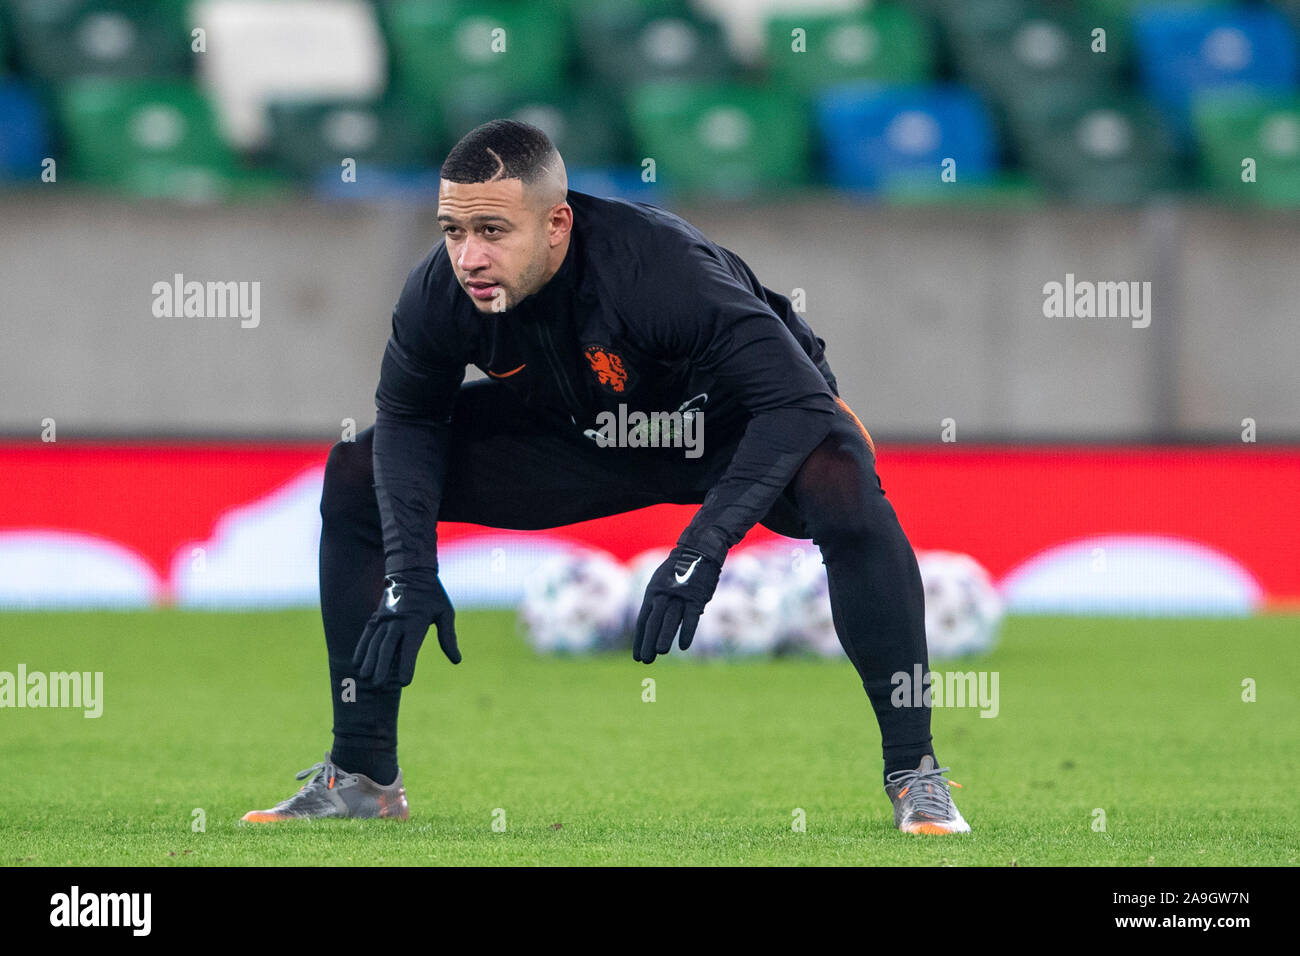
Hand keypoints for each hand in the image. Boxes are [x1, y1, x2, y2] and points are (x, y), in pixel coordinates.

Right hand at [353, 569, 458, 686]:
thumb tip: (456, 660)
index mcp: (415, 622)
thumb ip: (448, 637)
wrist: (411, 571)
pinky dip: (361, 648)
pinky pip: (367, 634)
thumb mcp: (445, 612)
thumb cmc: (432, 595)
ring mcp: (384, 619)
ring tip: (364, 677)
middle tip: (378, 684)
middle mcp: (397, 622)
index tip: (404, 682)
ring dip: (369, 660)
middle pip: (387, 647)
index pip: (410, 648)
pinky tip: (356, 662)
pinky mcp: (377, 617)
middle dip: (382, 666)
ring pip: (374, 642)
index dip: (407, 665)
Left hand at [633, 546, 721, 663]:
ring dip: (664, 636)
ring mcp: (680, 595)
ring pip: (670, 619)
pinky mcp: (697, 596)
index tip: (637, 656)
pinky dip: (687, 631)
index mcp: (653, 592)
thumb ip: (657, 602)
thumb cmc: (679, 569)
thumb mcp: (662, 582)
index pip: (643, 620)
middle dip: (648, 642)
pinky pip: (691, 616)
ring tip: (659, 653)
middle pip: (654, 621)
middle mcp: (664, 594)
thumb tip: (652, 625)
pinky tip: (683, 646)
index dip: (640, 639)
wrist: (698, 549)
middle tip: (645, 660)